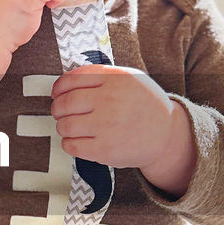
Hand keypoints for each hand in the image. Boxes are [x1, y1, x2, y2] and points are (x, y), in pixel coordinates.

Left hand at [51, 65, 195, 192]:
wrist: (166, 135)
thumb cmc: (144, 104)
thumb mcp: (130, 78)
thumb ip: (102, 75)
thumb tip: (65, 82)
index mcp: (115, 79)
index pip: (72, 79)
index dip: (59, 87)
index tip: (57, 93)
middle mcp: (110, 100)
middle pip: (65, 103)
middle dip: (57, 108)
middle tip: (60, 112)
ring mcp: (107, 126)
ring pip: (65, 125)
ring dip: (62, 126)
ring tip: (69, 127)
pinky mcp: (105, 149)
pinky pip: (71, 146)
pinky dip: (68, 143)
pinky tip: (76, 141)